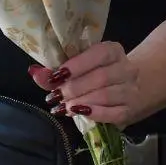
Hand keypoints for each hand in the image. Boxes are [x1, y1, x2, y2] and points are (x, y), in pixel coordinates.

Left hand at [29, 42, 143, 126]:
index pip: (98, 54)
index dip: (76, 65)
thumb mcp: (80, 67)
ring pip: (105, 96)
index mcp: (113, 50)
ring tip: (63, 107)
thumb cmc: (98, 74)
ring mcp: (131, 89)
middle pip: (100, 77)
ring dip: (81, 102)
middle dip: (74, 88)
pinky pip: (114, 113)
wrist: (129, 88)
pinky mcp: (131, 109)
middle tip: (56, 96)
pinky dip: (95, 114)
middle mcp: (126, 68)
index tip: (57, 76)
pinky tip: (80, 113)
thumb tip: (34, 72)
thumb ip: (57, 71)